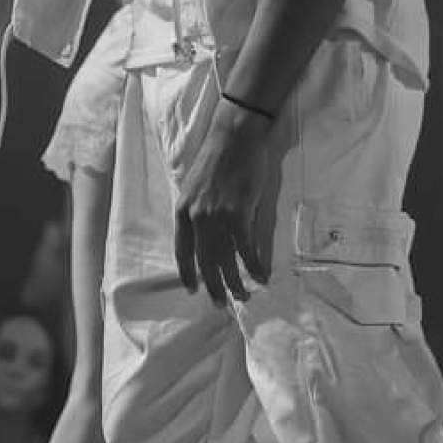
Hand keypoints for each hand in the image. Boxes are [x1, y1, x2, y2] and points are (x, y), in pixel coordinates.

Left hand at [174, 100, 280, 305]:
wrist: (233, 138)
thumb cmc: (215, 159)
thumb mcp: (194, 188)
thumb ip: (197, 213)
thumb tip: (203, 236)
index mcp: (182, 211)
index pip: (182, 251)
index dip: (187, 273)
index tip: (193, 289)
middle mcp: (196, 218)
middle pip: (204, 261)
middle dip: (213, 286)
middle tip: (220, 303)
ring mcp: (217, 217)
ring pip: (225, 259)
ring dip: (235, 282)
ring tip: (243, 296)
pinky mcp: (239, 214)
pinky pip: (246, 248)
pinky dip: (254, 265)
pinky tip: (261, 276)